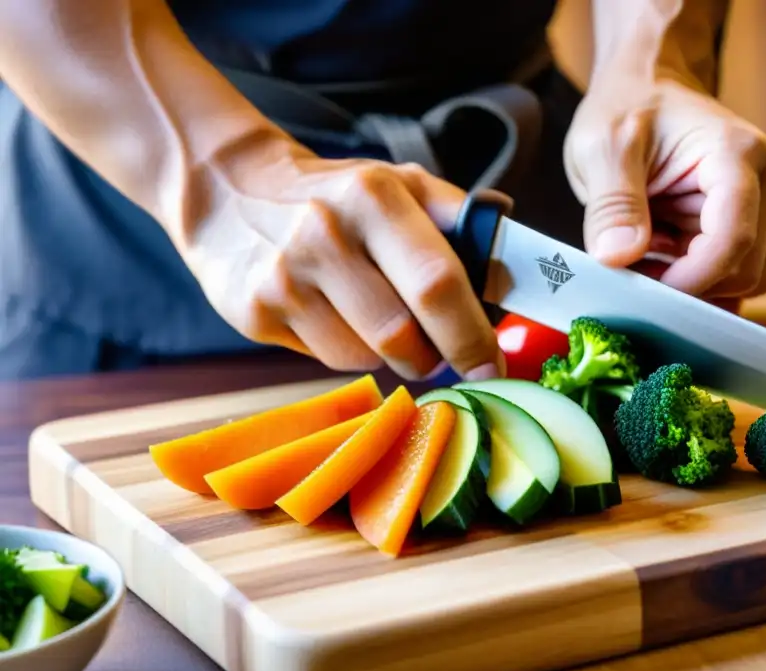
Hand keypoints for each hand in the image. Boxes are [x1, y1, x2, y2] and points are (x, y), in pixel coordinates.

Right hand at [175, 134, 503, 380]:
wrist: (228, 189)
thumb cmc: (337, 196)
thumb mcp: (399, 185)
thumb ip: (460, 219)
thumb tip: (513, 264)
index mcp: (373, 197)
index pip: (438, 282)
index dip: (472, 335)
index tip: (494, 367)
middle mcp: (325, 235)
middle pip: (404, 335)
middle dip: (436, 356)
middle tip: (445, 355)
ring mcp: (284, 278)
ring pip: (368, 357)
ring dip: (393, 354)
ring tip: (380, 317)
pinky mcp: (254, 314)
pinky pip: (329, 360)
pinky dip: (350, 351)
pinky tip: (337, 317)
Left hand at [563, 68, 765, 300]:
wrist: (646, 87)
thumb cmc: (627, 106)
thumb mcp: (602, 147)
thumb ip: (611, 203)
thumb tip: (618, 257)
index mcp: (737, 154)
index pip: (733, 240)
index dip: (691, 279)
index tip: (646, 289)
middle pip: (747, 269)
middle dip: (691, 284)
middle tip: (637, 269)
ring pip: (751, 279)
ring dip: (699, 283)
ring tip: (652, 253)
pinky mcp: (757, 223)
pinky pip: (745, 273)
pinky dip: (708, 280)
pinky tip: (671, 256)